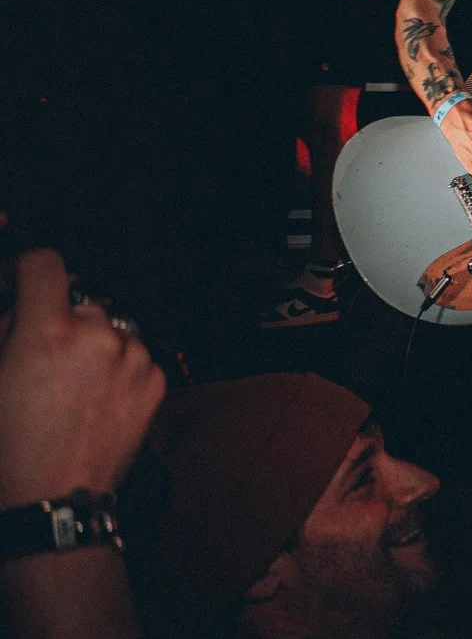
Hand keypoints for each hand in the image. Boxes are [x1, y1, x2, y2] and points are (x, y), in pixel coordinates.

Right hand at [0, 250, 164, 506]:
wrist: (50, 506)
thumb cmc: (7, 450)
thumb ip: (5, 330)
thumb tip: (17, 302)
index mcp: (48, 332)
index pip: (45, 264)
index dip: (26, 270)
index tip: (18, 283)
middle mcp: (99, 336)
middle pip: (78, 303)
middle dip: (56, 321)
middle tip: (36, 359)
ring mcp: (134, 358)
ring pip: (109, 330)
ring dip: (90, 345)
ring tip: (65, 389)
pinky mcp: (157, 382)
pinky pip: (134, 358)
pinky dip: (115, 369)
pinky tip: (91, 402)